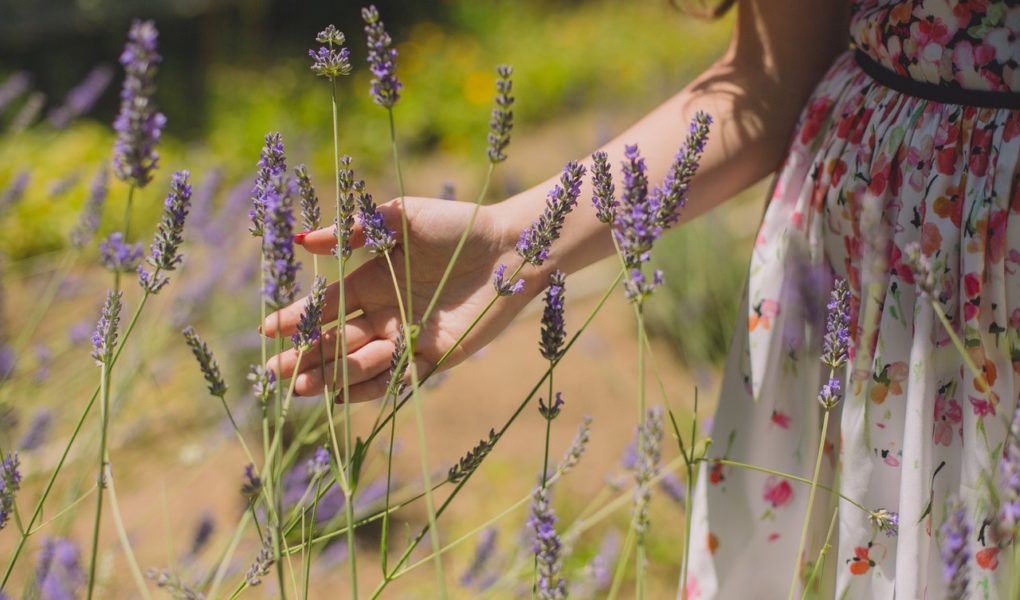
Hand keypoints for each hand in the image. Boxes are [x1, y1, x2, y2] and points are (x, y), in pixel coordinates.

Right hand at [262, 196, 540, 401]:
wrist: (510, 247)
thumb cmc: (456, 225)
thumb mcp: (400, 218)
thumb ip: (354, 231)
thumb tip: (302, 241)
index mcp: (373, 280)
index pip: (326, 306)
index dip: (296, 319)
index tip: (266, 331)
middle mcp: (386, 312)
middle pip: (336, 341)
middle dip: (304, 357)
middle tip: (272, 373)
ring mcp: (409, 336)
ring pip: (361, 363)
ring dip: (332, 375)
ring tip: (302, 386)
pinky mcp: (436, 357)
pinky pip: (398, 379)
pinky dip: (371, 387)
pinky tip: (343, 395)